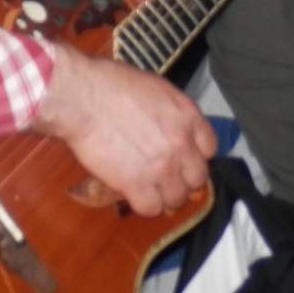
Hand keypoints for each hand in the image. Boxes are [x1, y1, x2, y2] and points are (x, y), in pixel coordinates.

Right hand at [32, 43, 214, 215]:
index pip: (209, 148)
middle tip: (164, 174)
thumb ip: (171, 113)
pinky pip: (151, 208)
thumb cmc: (111, 84)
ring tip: (146, 186)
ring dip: (163, 194)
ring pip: (176, 198)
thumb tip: (168, 127)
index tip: (181, 156)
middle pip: (197, 178)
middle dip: (182, 178)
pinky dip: (143, 203)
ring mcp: (162, 168)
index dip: (194, 154)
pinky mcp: (137, 185)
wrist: (84, 97)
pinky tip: (132, 192)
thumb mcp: (155, 88)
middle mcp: (181, 144)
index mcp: (188, 116)